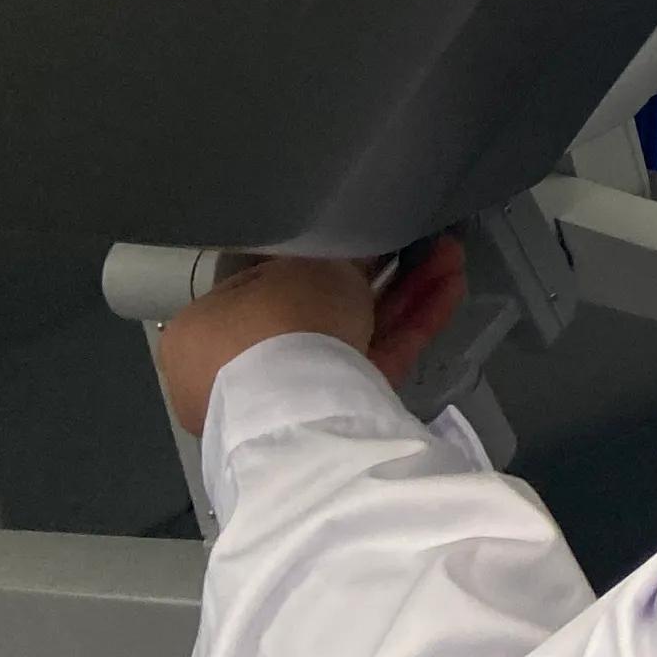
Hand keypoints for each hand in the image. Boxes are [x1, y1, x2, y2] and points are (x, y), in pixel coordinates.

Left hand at [156, 237, 467, 438]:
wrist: (300, 407)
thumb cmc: (280, 321)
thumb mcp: (310, 265)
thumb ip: (334, 255)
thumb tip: (354, 248)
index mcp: (204, 330)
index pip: (264, 283)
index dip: (318, 258)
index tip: (361, 238)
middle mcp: (236, 370)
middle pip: (319, 312)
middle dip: (378, 276)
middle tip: (420, 244)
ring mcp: (289, 399)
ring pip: (355, 336)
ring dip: (407, 294)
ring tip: (452, 255)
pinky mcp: (337, 419)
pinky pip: (375, 362)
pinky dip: (412, 326)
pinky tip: (451, 287)